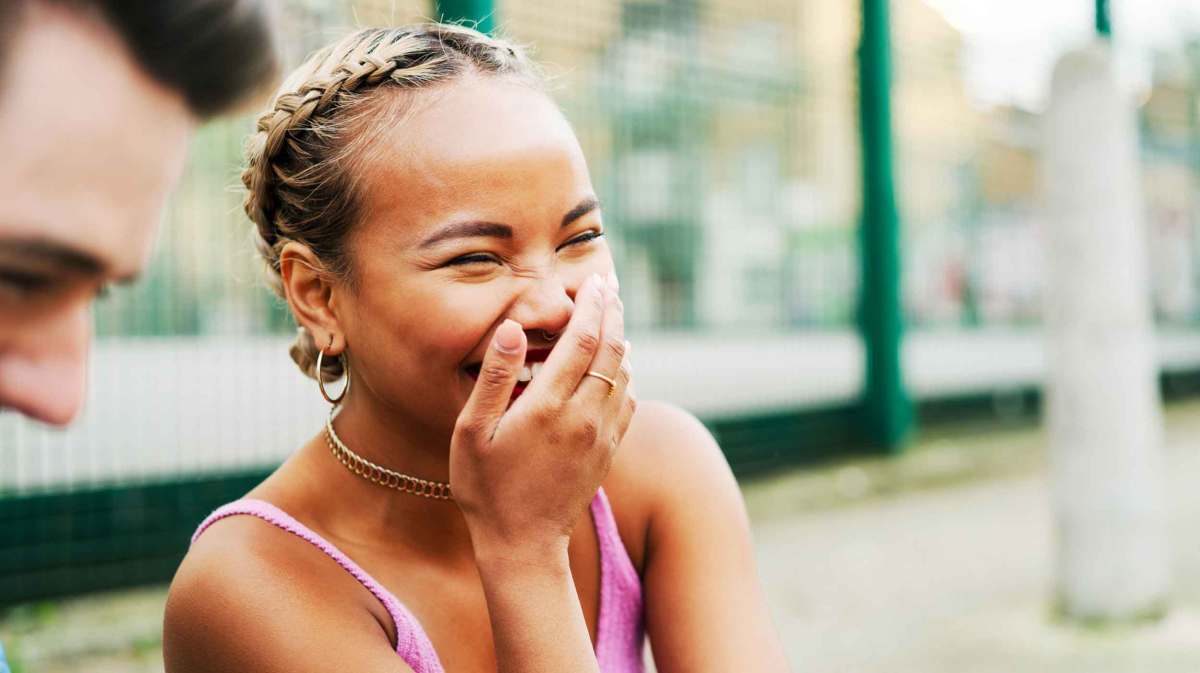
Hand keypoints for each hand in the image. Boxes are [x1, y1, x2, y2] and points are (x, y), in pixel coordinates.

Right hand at [449, 272, 635, 563]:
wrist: (524, 546)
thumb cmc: (486, 488)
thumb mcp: (473, 432)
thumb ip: (497, 377)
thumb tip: (516, 327)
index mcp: (551, 406)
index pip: (584, 339)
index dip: (592, 305)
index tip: (594, 279)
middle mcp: (585, 416)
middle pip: (612, 349)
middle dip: (612, 311)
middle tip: (608, 284)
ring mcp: (602, 435)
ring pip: (625, 373)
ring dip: (621, 339)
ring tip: (612, 314)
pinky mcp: (609, 451)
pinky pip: (628, 400)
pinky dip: (626, 373)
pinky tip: (618, 364)